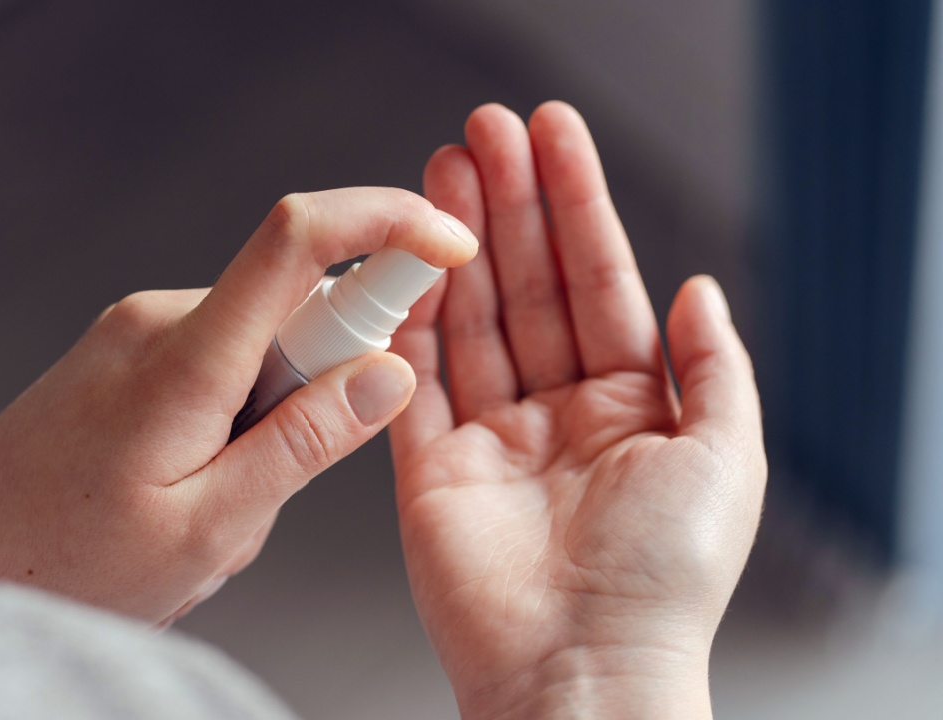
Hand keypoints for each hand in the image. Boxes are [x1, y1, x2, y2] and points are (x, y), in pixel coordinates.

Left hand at [0, 188, 477, 624]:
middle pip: (294, 305)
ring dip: (271, 418)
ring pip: (260, 346)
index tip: (449, 243)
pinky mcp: (127, 350)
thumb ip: (304, 444)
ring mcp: (136, 331)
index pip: (299, 237)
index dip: (387, 220)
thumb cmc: (65, 563)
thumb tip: (390, 373)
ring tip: (206, 503)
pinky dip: (235, 416)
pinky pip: (220, 360)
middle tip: (268, 484)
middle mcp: (158, 319)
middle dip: (321, 387)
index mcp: (184, 357)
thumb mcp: (208, 530)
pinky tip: (182, 485)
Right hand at [388, 103, 765, 718]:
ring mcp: (490, 437)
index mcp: (629, 408)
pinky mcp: (430, 466)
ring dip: (456, 242)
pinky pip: (415, 378)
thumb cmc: (663, 583)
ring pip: (469, 317)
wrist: (580, 668)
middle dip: (507, 203)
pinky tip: (410, 261)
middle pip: (526, 286)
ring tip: (443, 169)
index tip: (552, 137)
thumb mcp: (726, 459)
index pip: (598, 281)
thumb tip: (701, 289)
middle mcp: (558, 414)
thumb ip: (714, 366)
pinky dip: (409, 318)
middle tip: (483, 131)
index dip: (576, 205)